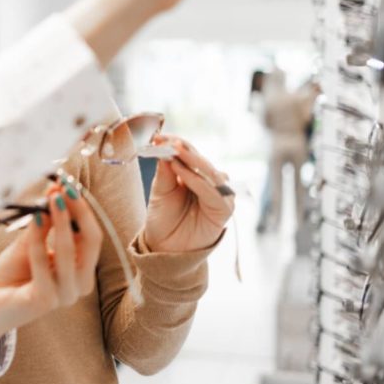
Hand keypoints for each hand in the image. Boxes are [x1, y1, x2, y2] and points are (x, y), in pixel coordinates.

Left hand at [0, 183, 102, 349]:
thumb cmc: (12, 274)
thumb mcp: (30, 242)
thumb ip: (45, 222)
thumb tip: (55, 192)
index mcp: (81, 272)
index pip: (92, 236)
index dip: (83, 210)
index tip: (70, 185)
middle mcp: (78, 286)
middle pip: (89, 243)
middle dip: (77, 212)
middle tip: (64, 189)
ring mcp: (63, 296)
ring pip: (68, 253)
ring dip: (60, 222)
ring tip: (50, 199)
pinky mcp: (43, 301)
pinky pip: (42, 264)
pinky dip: (38, 239)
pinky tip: (33, 219)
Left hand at [144, 135, 234, 252]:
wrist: (164, 248)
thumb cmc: (163, 219)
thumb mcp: (160, 191)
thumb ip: (165, 171)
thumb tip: (166, 145)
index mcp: (195, 175)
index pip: (189, 154)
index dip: (176, 144)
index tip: (159, 136)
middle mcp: (209, 182)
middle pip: (200, 160)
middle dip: (184, 149)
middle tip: (168, 140)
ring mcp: (218, 195)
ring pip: (209, 172)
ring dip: (191, 161)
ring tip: (174, 152)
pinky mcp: (223, 210)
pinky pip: (212, 192)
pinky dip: (197, 181)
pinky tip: (183, 173)